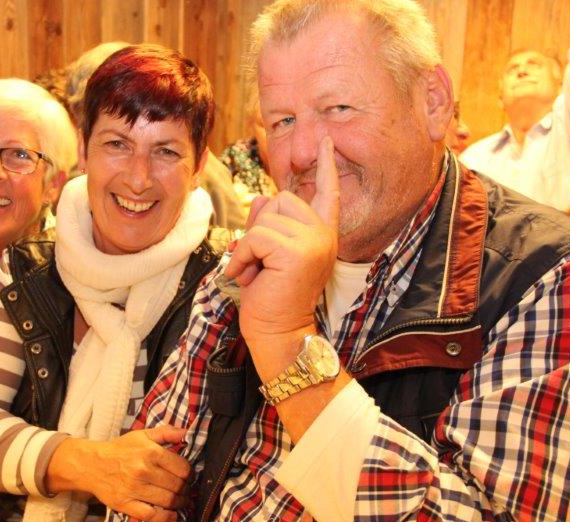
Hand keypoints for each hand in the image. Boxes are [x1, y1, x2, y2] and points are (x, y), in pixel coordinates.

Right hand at [46, 426, 190, 521]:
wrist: (92, 464)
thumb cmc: (120, 449)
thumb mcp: (143, 435)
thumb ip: (167, 432)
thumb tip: (188, 433)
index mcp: (151, 452)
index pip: (183, 468)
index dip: (190, 474)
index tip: (189, 476)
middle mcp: (144, 471)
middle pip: (177, 486)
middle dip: (186, 489)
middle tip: (186, 490)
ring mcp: (135, 489)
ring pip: (168, 500)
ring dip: (180, 503)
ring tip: (181, 501)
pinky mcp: (126, 504)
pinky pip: (151, 515)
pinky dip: (166, 517)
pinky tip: (173, 515)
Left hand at [224, 136, 339, 379]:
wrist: (278, 333)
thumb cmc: (271, 297)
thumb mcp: (268, 254)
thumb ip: (268, 223)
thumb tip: (262, 196)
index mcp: (321, 233)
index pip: (327, 193)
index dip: (327, 165)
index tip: (327, 140)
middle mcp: (324, 233)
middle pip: (281, 199)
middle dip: (261, 228)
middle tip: (263, 264)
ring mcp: (314, 240)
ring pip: (265, 218)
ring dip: (249, 247)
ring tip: (257, 274)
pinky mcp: (297, 251)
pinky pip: (254, 237)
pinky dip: (242, 257)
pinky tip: (246, 277)